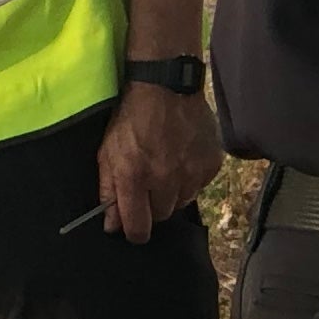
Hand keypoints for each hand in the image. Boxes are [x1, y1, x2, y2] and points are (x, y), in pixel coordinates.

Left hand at [94, 83, 221, 241]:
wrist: (166, 86)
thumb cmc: (132, 118)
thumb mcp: (108, 152)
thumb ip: (108, 191)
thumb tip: (112, 226)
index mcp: (135, 178)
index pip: (138, 228)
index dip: (134, 232)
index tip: (133, 226)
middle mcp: (165, 180)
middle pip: (162, 216)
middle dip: (153, 204)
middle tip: (149, 182)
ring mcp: (192, 172)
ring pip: (182, 202)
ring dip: (172, 192)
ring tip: (166, 166)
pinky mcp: (211, 164)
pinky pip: (200, 185)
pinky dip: (190, 178)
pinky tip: (182, 157)